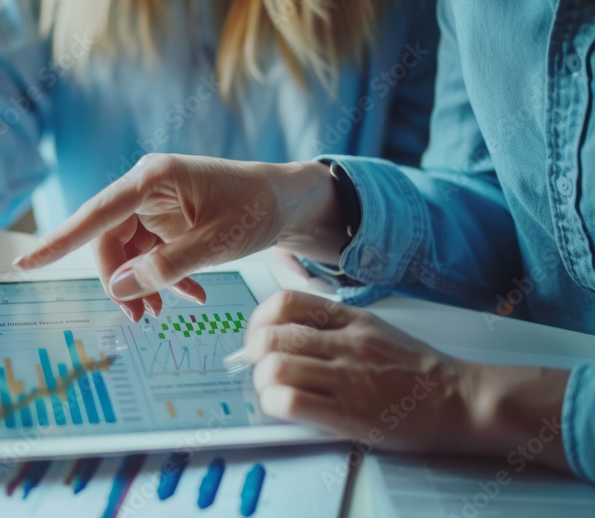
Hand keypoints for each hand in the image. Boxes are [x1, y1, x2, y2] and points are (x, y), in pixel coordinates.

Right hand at [14, 154, 343, 320]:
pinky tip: (189, 296)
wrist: (288, 201)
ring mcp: (156, 205)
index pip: (95, 213)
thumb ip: (166, 267)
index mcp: (153, 179)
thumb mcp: (215, 243)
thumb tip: (119, 290)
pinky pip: (150, 255)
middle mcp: (147, 188)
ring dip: (142, 285)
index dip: (59, 240)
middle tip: (138, 317)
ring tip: (160, 313)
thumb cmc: (256, 208)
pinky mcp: (167, 221)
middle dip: (121, 281)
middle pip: (109, 240)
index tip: (26, 261)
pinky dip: (164, 278)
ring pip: (128, 252)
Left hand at [231, 291, 570, 466]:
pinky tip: (286, 408)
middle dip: (254, 355)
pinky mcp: (350, 414)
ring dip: (263, 382)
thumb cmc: (420, 369)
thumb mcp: (376, 329)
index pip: (287, 302)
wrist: (463, 400)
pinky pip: (291, 402)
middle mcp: (346, 344)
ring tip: (273, 390)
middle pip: (272, 336)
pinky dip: (276, 405)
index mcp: (351, 320)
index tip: (260, 336)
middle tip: (261, 368)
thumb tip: (285, 333)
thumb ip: (333, 327)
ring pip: (275, 367)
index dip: (260, 319)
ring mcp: (348, 378)